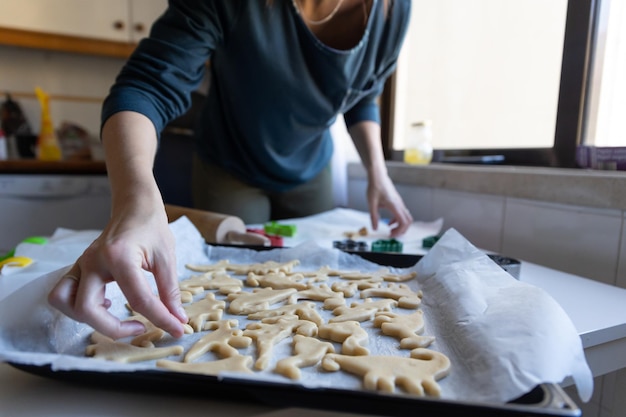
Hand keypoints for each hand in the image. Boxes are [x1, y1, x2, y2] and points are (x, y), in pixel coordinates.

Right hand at [47, 206, 187, 339]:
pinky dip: (80, 307)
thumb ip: (170, 291)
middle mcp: (93, 261)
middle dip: (113, 328)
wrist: (134, 206)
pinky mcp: (79, 267)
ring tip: (115, 318)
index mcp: (118, 256)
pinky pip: (65, 294)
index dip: (160, 318)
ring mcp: (81, 264)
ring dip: (87, 319)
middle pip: (86, 309)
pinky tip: (106, 305)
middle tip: (140, 327)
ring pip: (64, 302)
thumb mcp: (166, 257)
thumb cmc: (151, 227)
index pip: (137, 300)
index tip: (176, 329)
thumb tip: (178, 319)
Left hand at [367, 174, 412, 236]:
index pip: (403, 222)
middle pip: (408, 221)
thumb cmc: (375, 187)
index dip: (399, 231)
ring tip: (390, 230)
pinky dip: (398, 220)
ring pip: (406, 217)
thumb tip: (375, 228)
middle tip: (391, 235)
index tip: (390, 235)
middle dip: (401, 230)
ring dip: (400, 226)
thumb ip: (374, 217)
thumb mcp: (372, 204)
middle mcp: (399, 204)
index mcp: (394, 205)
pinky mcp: (397, 202)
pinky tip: (389, 222)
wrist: (378, 176)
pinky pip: (402, 213)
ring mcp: (400, 203)